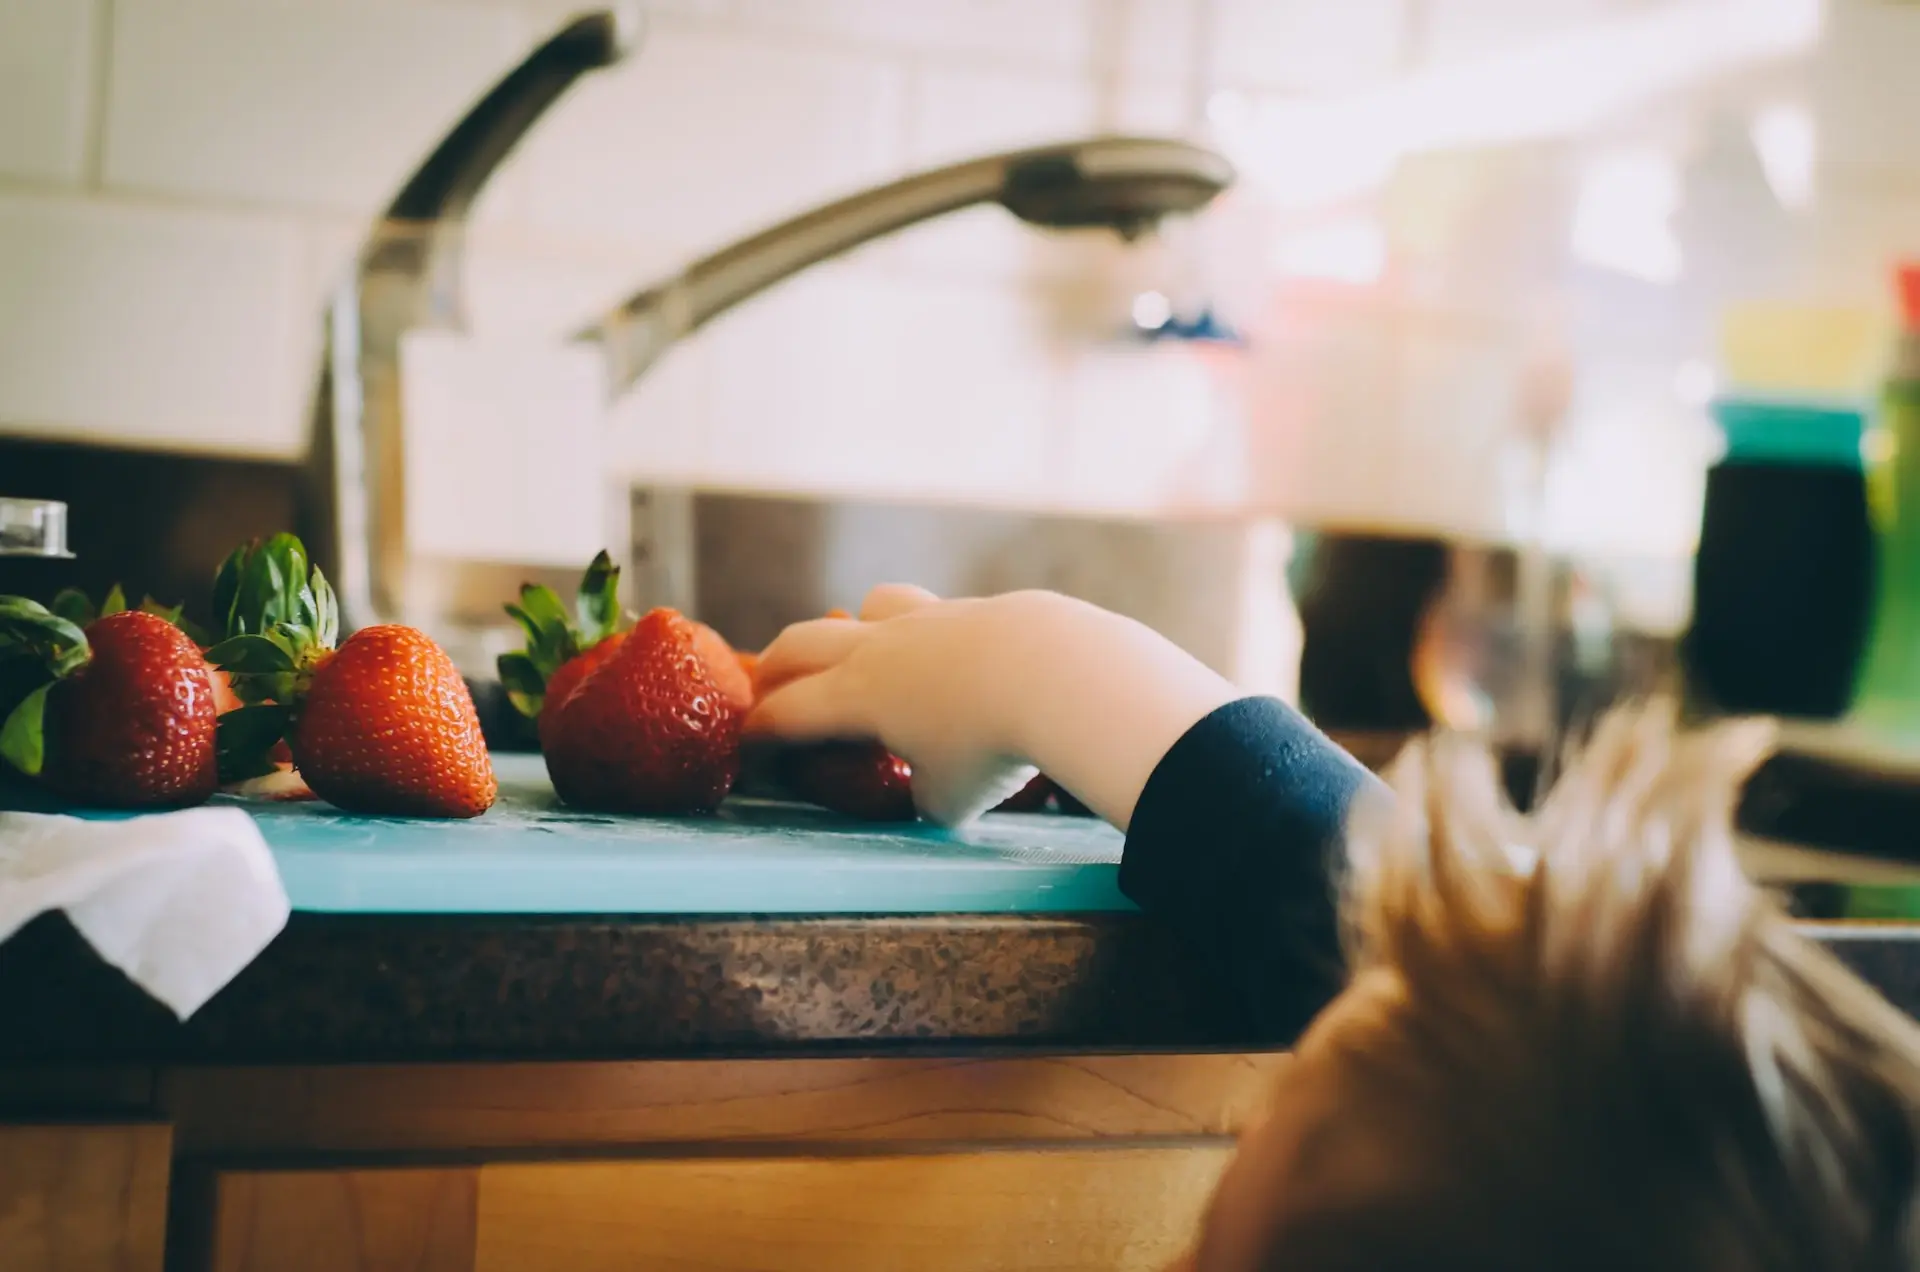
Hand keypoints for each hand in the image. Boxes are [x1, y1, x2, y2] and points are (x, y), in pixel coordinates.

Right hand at [747, 585, 1237, 828]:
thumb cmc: (991, 746)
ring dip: (852, 628)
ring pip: (870, 607)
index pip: (787, 712)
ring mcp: (928, 620)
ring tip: (861, 651)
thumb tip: (933, 789)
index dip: (760, 730)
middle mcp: (879, 649)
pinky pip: (933, 614)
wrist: (1056, 673)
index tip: (747, 742)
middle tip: (768, 685)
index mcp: (855, 697)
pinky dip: (925, 634)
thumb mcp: (950, 799)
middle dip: (778, 666)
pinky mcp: (977, 610)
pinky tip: (950, 657)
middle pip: (803, 643)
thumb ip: (928, 795)